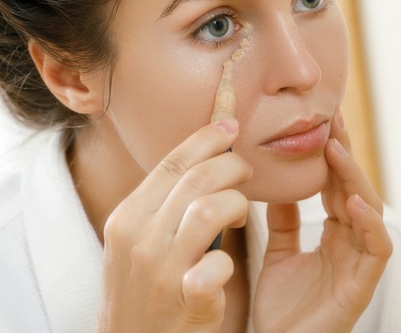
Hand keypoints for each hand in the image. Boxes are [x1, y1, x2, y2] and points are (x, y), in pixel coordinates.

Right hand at [98, 119, 251, 332]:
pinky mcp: (182, 301)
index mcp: (127, 218)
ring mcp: (159, 271)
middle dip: (232, 166)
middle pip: (196, 178)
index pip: (171, 162)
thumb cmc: (146, 291)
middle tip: (247, 174)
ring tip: (242, 214)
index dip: (207, 138)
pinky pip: (216, 263)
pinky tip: (225, 266)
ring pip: (209, 209)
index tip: (231, 125)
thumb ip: (165, 205)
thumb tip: (202, 160)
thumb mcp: (139, 242)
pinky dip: (227, 261)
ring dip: (236, 205)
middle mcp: (138, 239)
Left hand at [252, 110, 391, 332]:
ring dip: (354, 180)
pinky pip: (376, 248)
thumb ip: (284, 221)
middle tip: (333, 119)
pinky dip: (368, 223)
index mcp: (336, 236)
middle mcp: (352, 244)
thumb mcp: (277, 255)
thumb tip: (280, 184)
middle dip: (345, 155)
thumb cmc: (282, 311)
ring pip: (369, 211)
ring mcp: (361, 262)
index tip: (323, 122)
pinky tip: (354, 202)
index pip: (338, 187)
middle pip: (355, 190)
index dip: (333, 156)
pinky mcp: (364, 284)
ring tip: (336, 151)